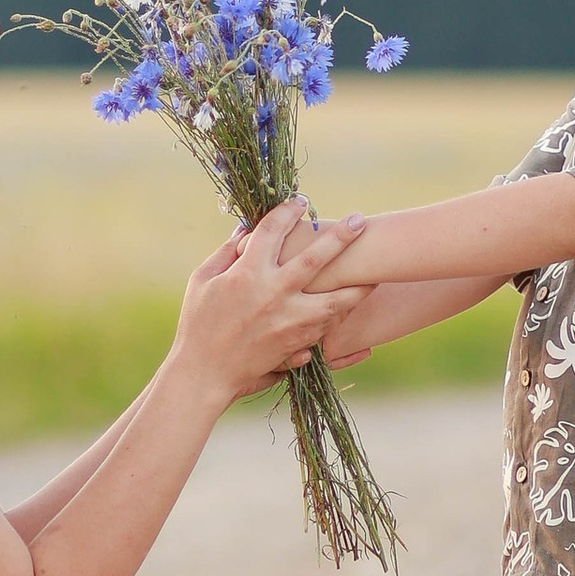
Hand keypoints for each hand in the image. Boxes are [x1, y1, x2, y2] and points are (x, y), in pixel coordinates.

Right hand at [168, 201, 367, 405]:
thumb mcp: (203, 280)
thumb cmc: (198, 323)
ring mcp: (289, 323)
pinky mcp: (297, 345)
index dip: (288, 212)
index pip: (273, 231)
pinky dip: (342, 316)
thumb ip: (227, 252)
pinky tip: (353, 306)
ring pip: (336, 301)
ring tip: (376, 274)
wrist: (204, 373)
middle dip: (341, 237)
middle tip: (360, 221)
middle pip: (317, 260)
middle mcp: (273, 295)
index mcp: (247, 274)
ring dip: (358, 286)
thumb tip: (245, 228)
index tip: (300, 202)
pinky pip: (328, 328)